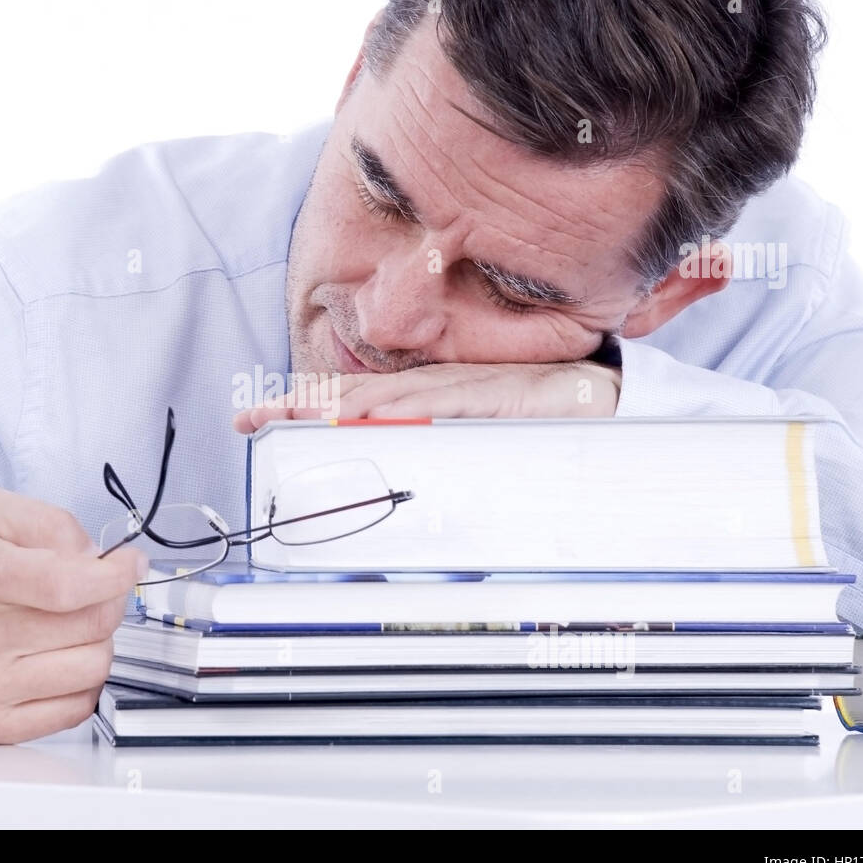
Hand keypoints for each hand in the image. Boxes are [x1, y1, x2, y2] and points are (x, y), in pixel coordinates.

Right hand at [0, 487, 146, 743]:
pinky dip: (83, 681)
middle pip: (90, 623)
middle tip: (96, 590)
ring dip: (98, 641)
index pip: (64, 583)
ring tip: (72, 626)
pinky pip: (75, 708)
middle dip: (109, 600)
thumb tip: (94, 554)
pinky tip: (61, 660)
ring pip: (92, 666)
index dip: (113, 574)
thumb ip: (45, 520)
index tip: (128, 566)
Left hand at [232, 361, 621, 432]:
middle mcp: (438, 386)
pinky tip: (373, 418)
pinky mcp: (496, 399)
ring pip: (390, 396)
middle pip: (357, 392)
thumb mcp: (473, 435)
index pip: (357, 396)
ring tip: (293, 417)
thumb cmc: (540, 418)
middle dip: (301, 404)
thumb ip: (433, 447)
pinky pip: (444, 406)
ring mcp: (464, 390)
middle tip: (255, 417)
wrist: (607, 399)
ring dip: (338, 407)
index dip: (307, 404)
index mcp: (428, 395)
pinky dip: (407, 412)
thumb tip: (390, 475)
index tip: (262, 416)